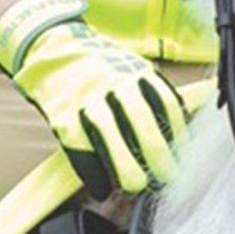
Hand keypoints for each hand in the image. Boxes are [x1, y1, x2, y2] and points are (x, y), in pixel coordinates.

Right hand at [0, 0, 187, 198]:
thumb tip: (178, 132)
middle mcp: (112, 82)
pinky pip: (79, 147)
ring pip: (108, 132)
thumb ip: (152, 93)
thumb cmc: (97, 66)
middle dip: (157, 152)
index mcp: (135, 71)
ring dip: (125, 164)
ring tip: (136, 186)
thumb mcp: (130, 67)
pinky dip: (92, 172)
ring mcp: (85, 97)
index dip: (177, 133)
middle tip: (167, 176)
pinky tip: (102, 188)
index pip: (165, 103)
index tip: (184, 156)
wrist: (50, 46)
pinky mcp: (62, 115)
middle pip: (139, 118)